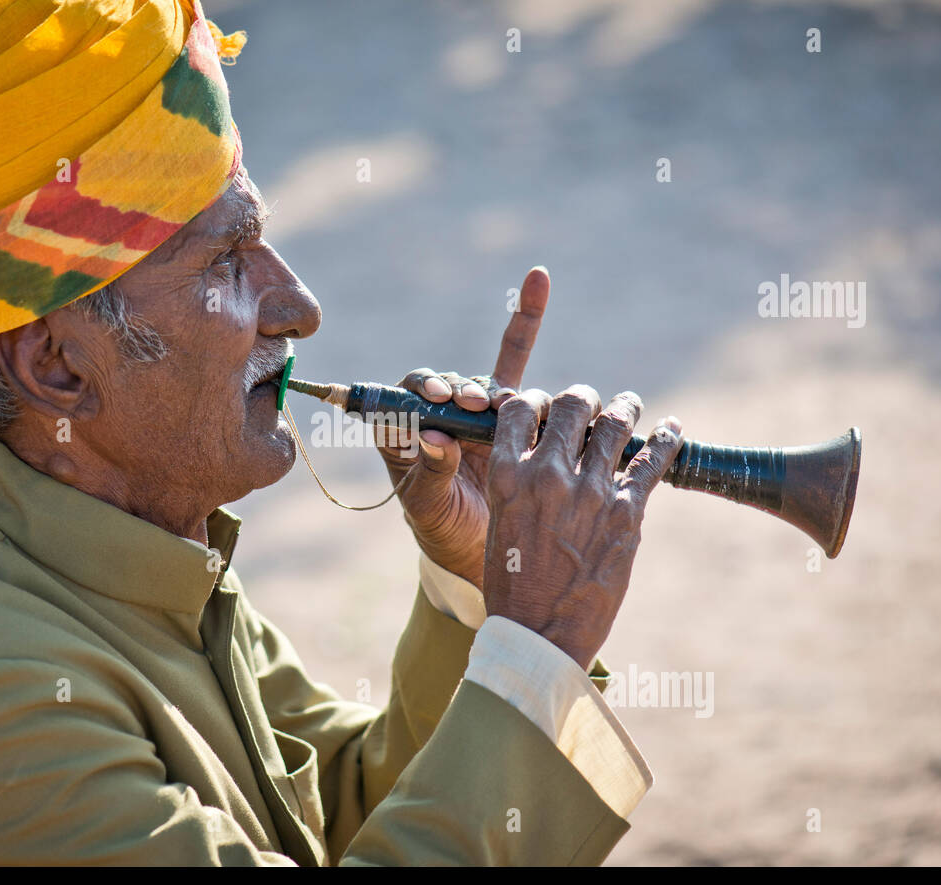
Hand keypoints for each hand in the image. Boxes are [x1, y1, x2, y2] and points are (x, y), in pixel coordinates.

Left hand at [375, 267, 549, 589]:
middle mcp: (438, 413)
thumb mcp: (431, 507)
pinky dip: (526, 318)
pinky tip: (537, 279)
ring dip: (491, 390)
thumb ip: (430, 474)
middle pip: (445, 383)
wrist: (482, 549)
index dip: (420, 392)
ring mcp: (475, 409)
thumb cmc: (445, 529)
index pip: (402, 397)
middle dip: (457, 389)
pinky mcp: (510, 409)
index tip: (437, 400)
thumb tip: (433, 439)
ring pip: (483, 382)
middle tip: (470, 405)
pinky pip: (515, 357)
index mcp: (404, 434)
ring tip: (498, 409)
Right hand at [481, 387, 683, 670]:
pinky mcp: (627, 513)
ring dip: (623, 408)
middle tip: (590, 406)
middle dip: (581, 400)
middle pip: (571, 405)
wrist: (540, 635)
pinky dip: (666, 439)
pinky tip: (673, 429)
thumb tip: (541, 457)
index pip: (520, 408)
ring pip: (613, 423)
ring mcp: (591, 492)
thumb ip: (519, 484)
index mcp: (508, 476)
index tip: (545, 407)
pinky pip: (653, 461)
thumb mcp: (499, 522)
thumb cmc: (513, 584)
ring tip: (629, 405)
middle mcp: (548, 475)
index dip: (535, 401)